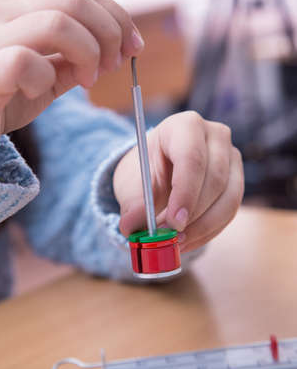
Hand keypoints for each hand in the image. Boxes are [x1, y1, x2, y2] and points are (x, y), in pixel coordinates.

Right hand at [0, 0, 143, 140]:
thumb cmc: (7, 98)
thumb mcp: (48, 77)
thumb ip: (76, 60)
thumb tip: (118, 50)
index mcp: (22, 6)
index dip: (116, 17)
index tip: (134, 46)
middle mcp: (5, 10)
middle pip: (75, 1)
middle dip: (110, 34)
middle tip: (114, 66)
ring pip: (57, 23)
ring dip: (87, 55)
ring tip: (87, 81)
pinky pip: (25, 61)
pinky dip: (43, 78)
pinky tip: (37, 90)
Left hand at [113, 111, 243, 252]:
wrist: (158, 169)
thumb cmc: (146, 170)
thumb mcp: (132, 184)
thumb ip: (133, 205)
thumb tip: (131, 227)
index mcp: (184, 126)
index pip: (192, 157)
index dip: (185, 191)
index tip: (174, 222)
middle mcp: (215, 136)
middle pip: (215, 179)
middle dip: (194, 214)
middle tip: (172, 238)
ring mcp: (231, 158)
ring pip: (229, 198)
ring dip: (202, 227)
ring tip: (176, 242)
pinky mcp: (237, 181)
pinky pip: (230, 212)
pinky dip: (208, 231)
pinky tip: (188, 240)